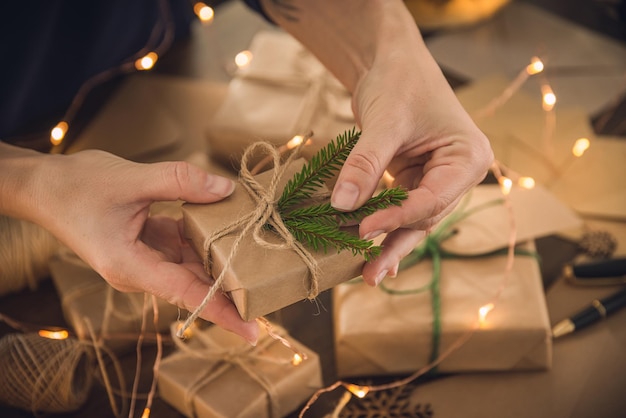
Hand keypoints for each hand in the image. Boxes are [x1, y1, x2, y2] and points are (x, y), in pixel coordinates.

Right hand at [33, 150, 258, 343]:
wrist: (43, 187)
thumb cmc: (76, 188)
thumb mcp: (130, 180)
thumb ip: (180, 181)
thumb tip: (226, 188)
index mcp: (132, 267)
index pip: (188, 295)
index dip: (224, 313)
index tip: (255, 330)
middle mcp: (141, 270)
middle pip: (196, 284)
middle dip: (232, 286)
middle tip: (272, 288)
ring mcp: (145, 258)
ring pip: (192, 264)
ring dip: (220, 257)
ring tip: (259, 255)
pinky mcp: (147, 243)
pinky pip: (182, 245)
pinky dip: (202, 236)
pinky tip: (227, 224)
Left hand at [258, 0, 493, 286]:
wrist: (391, 62)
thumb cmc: (399, 80)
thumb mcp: (383, 121)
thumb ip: (365, 164)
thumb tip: (342, 205)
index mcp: (468, 158)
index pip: (432, 198)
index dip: (397, 216)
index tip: (362, 229)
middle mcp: (457, 175)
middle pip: (425, 218)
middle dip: (394, 242)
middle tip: (368, 275)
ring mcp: (437, 180)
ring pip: (412, 220)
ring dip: (388, 243)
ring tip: (367, 275)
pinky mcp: (414, 181)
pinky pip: (398, 209)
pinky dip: (382, 225)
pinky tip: (371, 254)